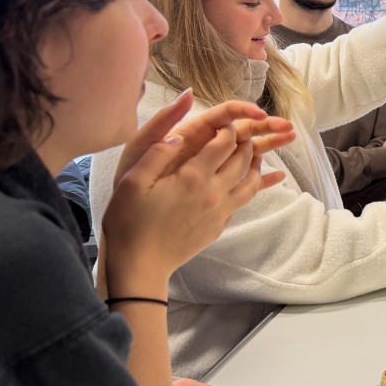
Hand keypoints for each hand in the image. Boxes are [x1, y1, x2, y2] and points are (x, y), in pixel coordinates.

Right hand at [102, 97, 293, 296]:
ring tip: (254, 154)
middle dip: (246, 142)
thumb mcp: (133, 181)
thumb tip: (178, 136)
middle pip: (243, 160)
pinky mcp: (219, 226)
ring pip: (251, 183)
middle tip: (244, 132)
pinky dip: (250, 188)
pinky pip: (242, 202)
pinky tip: (247, 184)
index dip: (227, 128)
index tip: (225, 121)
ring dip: (255, 165)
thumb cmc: (130, 222)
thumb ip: (157, 154)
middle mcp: (214, 192)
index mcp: (193, 177)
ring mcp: (220, 211)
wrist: (141, 265)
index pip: (223, 143)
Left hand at [115, 91, 294, 188]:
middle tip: (289, 128)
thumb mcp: (140, 149)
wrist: (127, 220)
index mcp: (190, 135)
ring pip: (247, 153)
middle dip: (266, 126)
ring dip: (269, 145)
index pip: (223, 116)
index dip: (243, 112)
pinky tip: (278, 176)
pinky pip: (242, 181)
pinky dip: (261, 178)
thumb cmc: (130, 182)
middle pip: (242, 132)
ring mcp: (212, 169)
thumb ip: (163, 121)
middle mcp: (204, 149)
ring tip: (291, 138)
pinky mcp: (215, 188)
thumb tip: (187, 93)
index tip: (261, 116)